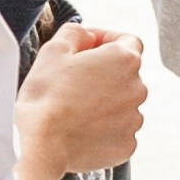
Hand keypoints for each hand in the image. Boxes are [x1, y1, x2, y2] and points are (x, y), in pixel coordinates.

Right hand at [16, 24, 145, 179]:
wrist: (41, 144)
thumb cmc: (46, 94)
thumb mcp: (55, 49)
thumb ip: (78, 33)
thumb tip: (88, 37)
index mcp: (125, 60)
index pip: (127, 40)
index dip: (106, 40)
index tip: (87, 48)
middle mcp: (138, 89)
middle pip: (124, 75)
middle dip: (103, 74)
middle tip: (73, 82)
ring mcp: (134, 120)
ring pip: (122, 105)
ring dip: (104, 103)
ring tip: (73, 110)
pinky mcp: (127, 146)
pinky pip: (118, 132)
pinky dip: (103, 129)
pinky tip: (79, 130)